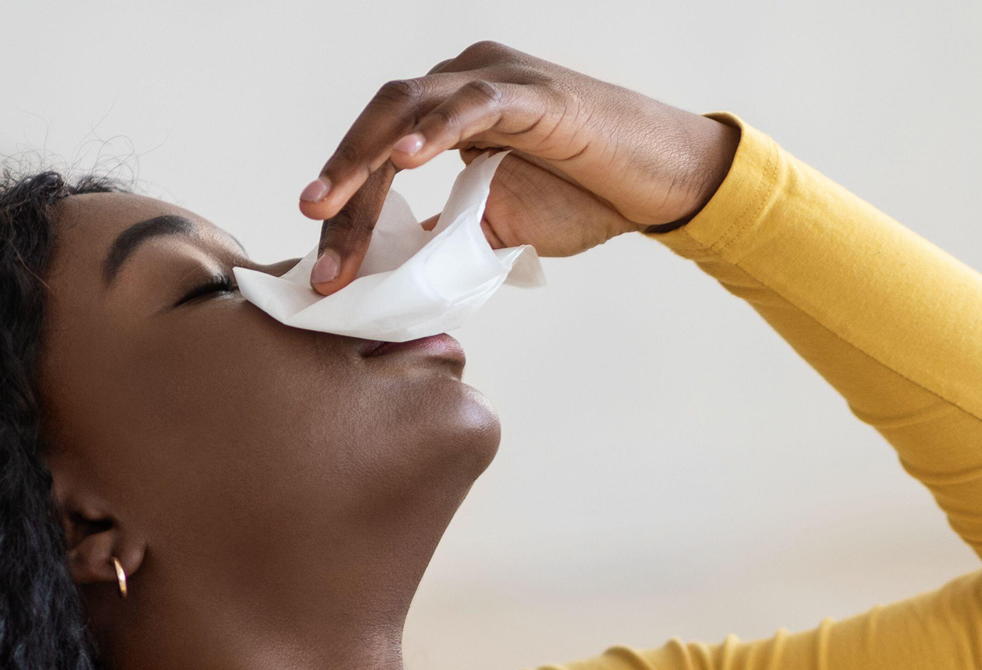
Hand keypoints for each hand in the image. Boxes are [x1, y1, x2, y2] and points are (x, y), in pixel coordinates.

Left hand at [297, 42, 743, 291]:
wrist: (665, 182)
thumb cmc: (591, 196)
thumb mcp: (499, 226)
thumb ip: (446, 237)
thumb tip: (393, 277)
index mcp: (448, 111)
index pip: (378, 152)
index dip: (347, 210)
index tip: (324, 270)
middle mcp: (461, 82)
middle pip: (378, 126)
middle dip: (341, 187)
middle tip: (316, 247)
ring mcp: (493, 80)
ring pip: (407, 108)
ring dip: (363, 159)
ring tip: (330, 207)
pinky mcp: (531, 93)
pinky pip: (471, 104)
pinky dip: (434, 130)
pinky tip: (405, 161)